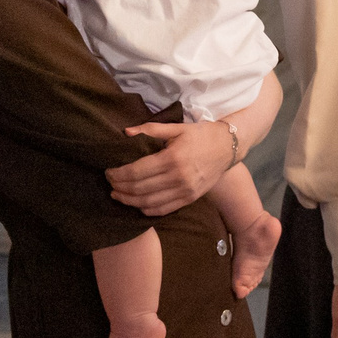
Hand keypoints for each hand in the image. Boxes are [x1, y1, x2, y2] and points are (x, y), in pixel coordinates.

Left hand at [106, 120, 231, 214]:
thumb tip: (126, 132)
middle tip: (110, 183)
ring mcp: (185, 190)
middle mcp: (178, 177)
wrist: (229, 147)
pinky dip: (146, 209)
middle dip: (119, 188)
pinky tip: (137, 203)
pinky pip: (163, 210)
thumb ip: (151, 129)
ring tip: (118, 195)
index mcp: (172, 158)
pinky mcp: (190, 199)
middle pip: (139, 189)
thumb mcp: (177, 128)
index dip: (117, 174)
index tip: (108, 172)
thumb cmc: (201, 135)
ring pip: (148, 203)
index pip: (136, 172)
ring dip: (129, 201)